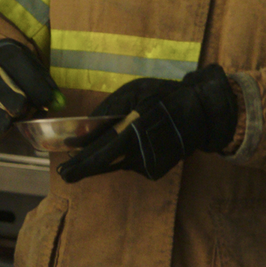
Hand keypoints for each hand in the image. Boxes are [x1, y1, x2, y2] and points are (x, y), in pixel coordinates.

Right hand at [0, 40, 56, 147]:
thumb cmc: (8, 69)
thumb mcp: (27, 66)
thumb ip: (45, 84)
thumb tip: (58, 103)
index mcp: (6, 53)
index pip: (30, 78)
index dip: (41, 96)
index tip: (43, 104)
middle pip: (13, 101)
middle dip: (21, 110)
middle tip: (21, 110)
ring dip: (4, 124)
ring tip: (5, 119)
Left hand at [56, 64, 237, 182]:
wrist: (201, 113)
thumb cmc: (164, 97)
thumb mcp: (134, 92)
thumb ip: (108, 111)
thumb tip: (84, 129)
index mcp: (134, 131)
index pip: (101, 153)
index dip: (80, 162)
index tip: (63, 169)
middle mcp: (140, 153)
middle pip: (105, 164)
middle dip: (84, 168)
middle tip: (66, 174)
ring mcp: (148, 165)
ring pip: (117, 163)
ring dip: (109, 156)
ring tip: (122, 137)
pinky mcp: (154, 171)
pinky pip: (131, 164)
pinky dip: (127, 155)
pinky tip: (138, 141)